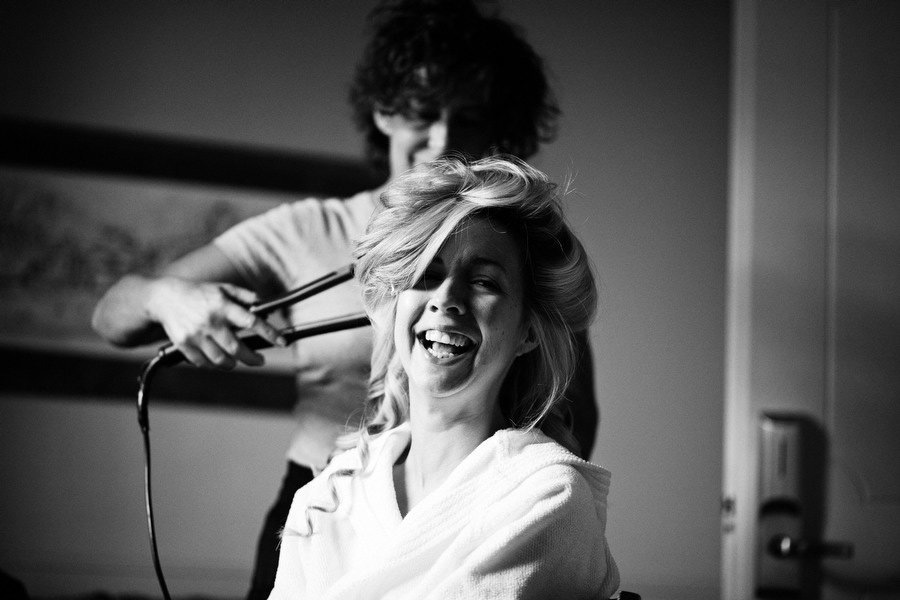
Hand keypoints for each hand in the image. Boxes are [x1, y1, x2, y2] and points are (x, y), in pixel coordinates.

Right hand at [146, 277, 285, 368]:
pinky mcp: (184, 345)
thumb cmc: (199, 293)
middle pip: (237, 348)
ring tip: (237, 360)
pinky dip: (213, 365)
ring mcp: (196, 335)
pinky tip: (218, 360)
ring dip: (233, 364)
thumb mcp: (223, 288)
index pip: (251, 322)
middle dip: (252, 358)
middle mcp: (210, 321)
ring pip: (221, 359)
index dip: (269, 333)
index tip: (282, 342)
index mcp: (222, 305)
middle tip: (260, 360)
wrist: (164, 298)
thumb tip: (264, 306)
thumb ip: (245, 296)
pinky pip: (203, 363)